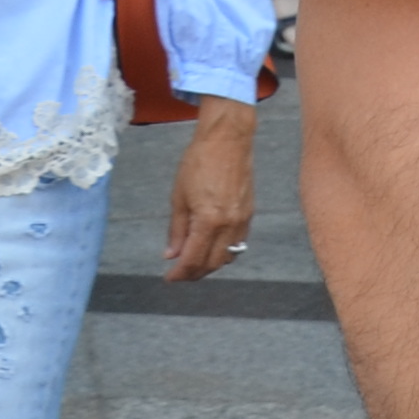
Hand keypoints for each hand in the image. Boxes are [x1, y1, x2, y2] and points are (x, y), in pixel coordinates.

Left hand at [163, 98, 258, 281]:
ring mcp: (242, 220)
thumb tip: (171, 254)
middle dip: (195, 273)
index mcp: (209, 221)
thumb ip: (176, 229)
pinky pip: (238, 243)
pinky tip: (211, 246)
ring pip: (228, 256)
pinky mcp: (249, 213)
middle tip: (179, 273)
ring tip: (194, 260)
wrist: (228, 140)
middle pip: (213, 263)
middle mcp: (230, 225)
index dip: (180, 273)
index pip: (193, 258)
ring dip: (210, 264)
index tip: (169, 278)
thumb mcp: (178, 197)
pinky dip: (224, 251)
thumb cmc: (199, 162)